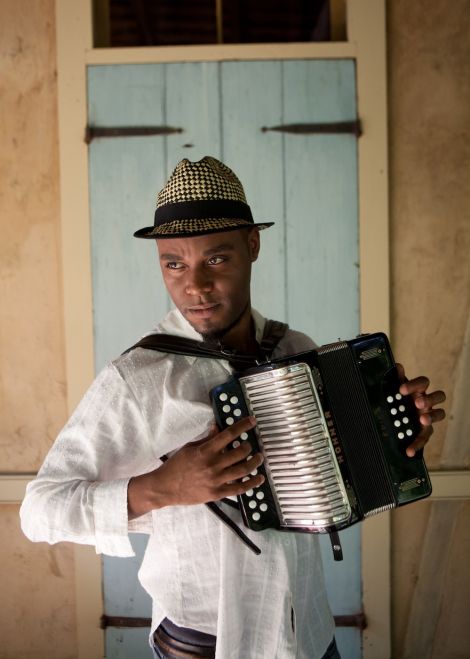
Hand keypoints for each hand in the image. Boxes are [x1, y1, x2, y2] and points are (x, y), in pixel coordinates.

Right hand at [128, 416, 264, 517]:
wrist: (165, 487)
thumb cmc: (176, 466)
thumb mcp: (189, 448)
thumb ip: (206, 439)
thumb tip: (218, 427)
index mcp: (205, 450)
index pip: (228, 434)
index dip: (243, 426)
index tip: (251, 421)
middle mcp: (213, 464)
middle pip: (240, 452)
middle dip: (249, 446)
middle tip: (251, 444)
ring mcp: (216, 480)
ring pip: (243, 469)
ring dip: (255, 462)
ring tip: (259, 458)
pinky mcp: (217, 493)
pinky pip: (239, 489)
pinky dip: (252, 483)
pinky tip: (259, 478)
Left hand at [396, 363, 445, 456]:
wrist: (393, 416)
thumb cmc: (397, 400)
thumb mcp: (393, 390)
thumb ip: (396, 379)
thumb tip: (396, 366)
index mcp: (419, 389)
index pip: (423, 382)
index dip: (414, 384)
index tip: (401, 389)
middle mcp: (427, 401)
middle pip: (438, 396)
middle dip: (429, 399)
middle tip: (417, 403)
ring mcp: (428, 416)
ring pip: (439, 414)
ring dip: (432, 417)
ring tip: (422, 420)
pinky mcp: (425, 431)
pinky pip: (425, 437)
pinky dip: (417, 444)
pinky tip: (409, 451)